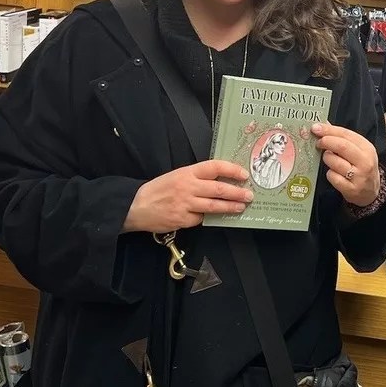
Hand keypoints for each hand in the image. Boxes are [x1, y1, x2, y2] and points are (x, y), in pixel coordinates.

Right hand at [122, 160, 251, 233]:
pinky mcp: (182, 219)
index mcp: (187, 172)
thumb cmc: (159, 189)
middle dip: (237, 192)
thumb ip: (197, 178)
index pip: (214, 167)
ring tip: (241, 207)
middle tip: (249, 195)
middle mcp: (188, 187)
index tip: (244, 174)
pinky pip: (200, 219)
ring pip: (214, 206)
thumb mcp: (178, 176)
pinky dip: (206, 218)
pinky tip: (212, 217)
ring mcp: (185, 204)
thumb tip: (222, 181)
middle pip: (218, 189)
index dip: (231, 169)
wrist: (136, 206)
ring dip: (230, 207)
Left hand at [313, 122, 380, 206]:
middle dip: (326, 142)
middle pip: (341, 146)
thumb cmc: (362, 167)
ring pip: (334, 162)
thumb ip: (342, 138)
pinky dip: (329, 173)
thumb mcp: (358, 150)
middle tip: (318, 142)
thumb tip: (324, 125)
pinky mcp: (351, 189)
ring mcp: (359, 176)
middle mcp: (365, 161)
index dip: (329, 130)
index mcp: (367, 148)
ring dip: (327, 159)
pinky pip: (332, 177)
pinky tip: (334, 174)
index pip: (346, 134)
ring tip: (329, 159)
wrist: (371, 191)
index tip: (316, 127)